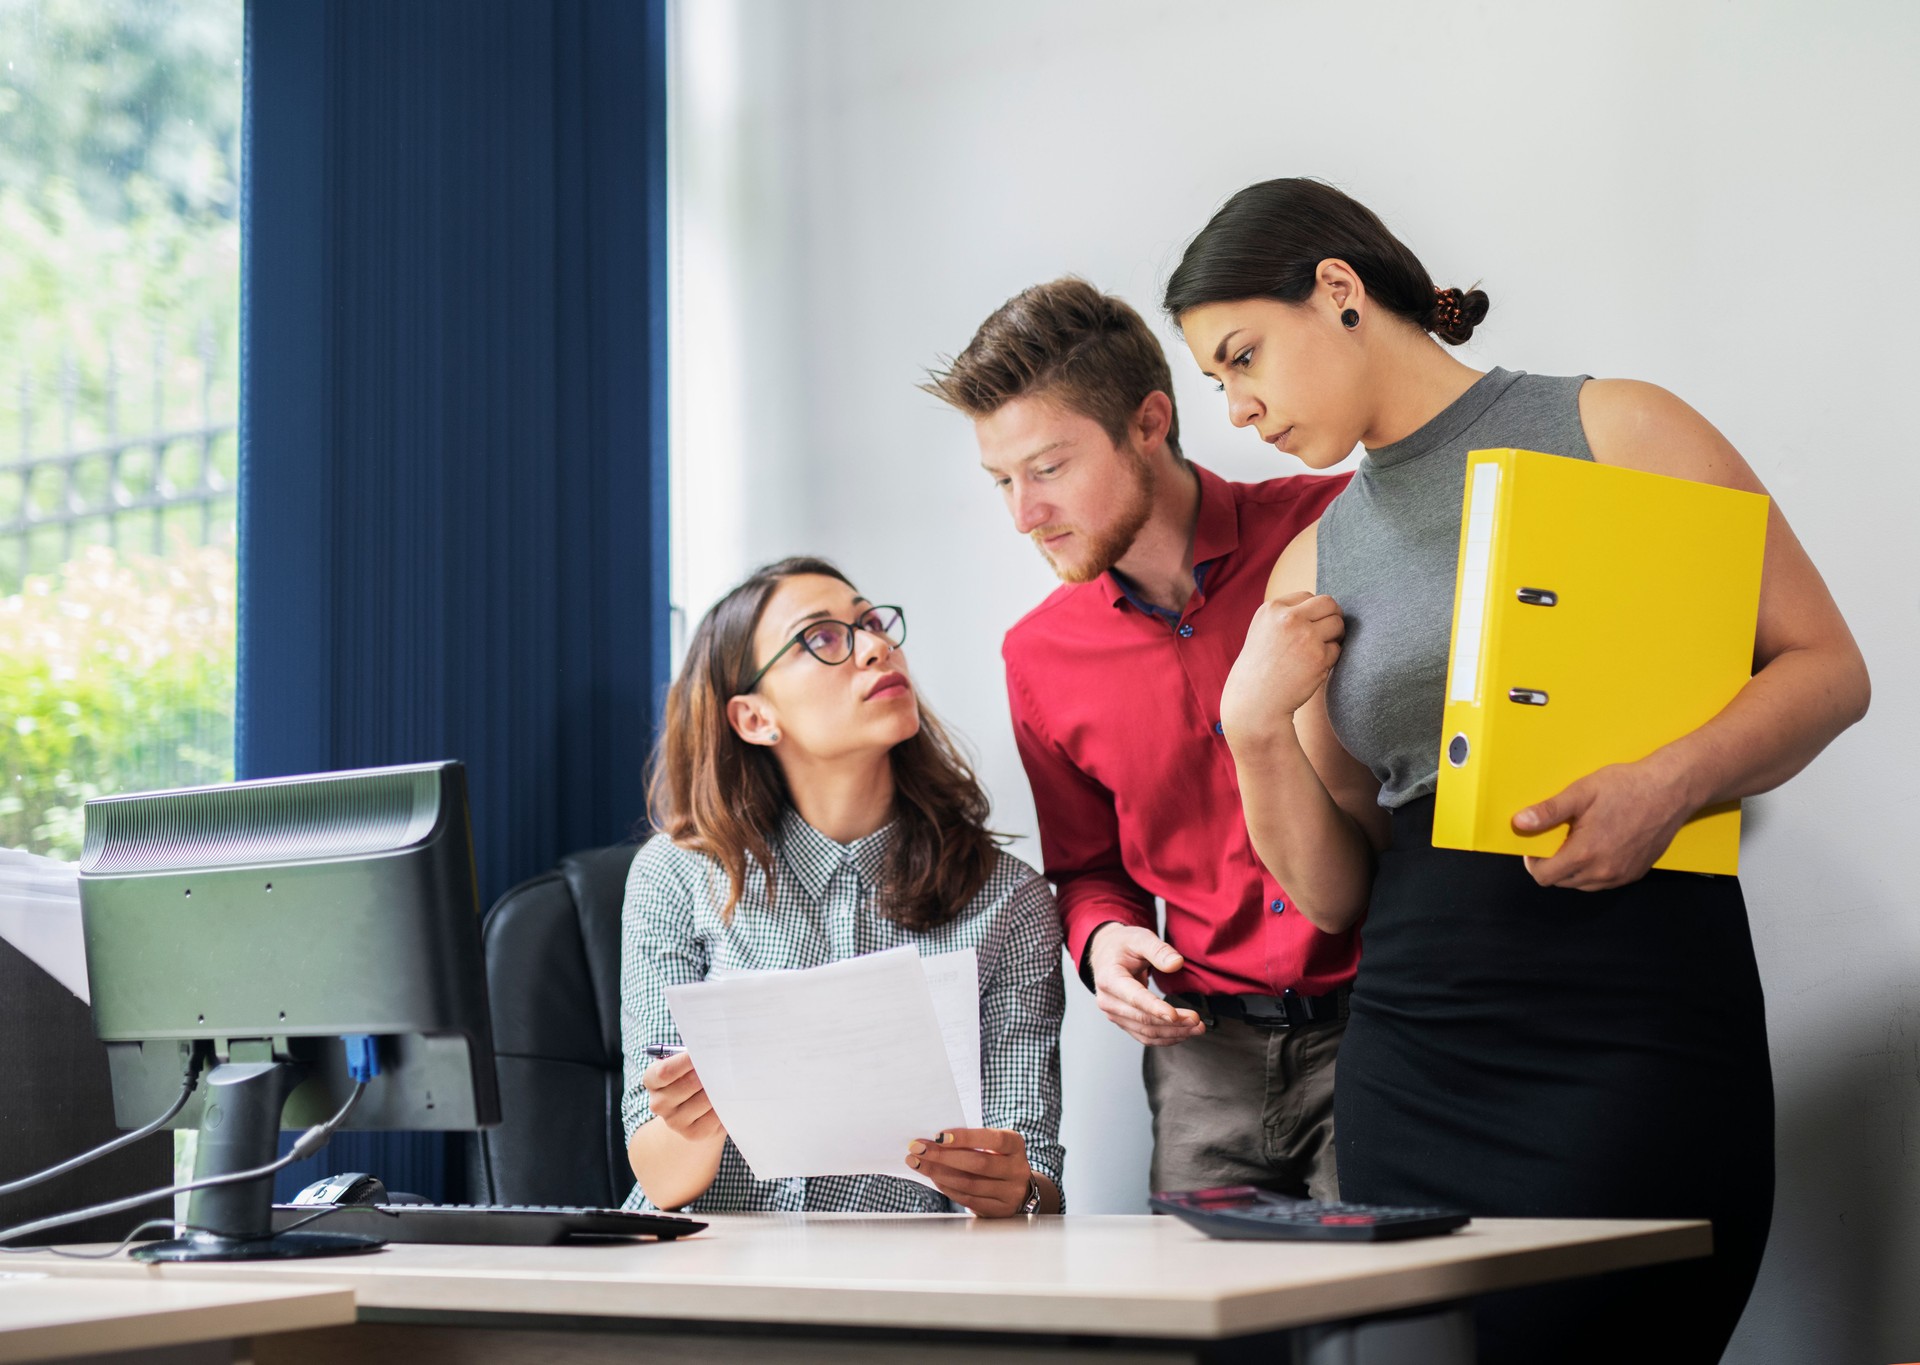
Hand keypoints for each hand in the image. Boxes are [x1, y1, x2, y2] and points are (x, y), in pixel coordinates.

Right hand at [642, 1050, 724, 1141]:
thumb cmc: (687, 1078)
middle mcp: (659, 1103)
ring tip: (728, 1078)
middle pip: (688, 1084)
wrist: (687, 1112)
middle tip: (723, 1063)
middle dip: (708, 1071)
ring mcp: (674, 1121)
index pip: (665, 1071)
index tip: (703, 1051)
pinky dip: (723, 1105)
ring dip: (718, 1088)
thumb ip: (691, 1057)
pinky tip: (726, 1097)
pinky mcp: (692, 1133)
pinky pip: (713, 1117)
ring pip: (704, 1100)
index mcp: (652, 1080)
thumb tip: (713, 1052)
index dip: (685, 1060)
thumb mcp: (681, 1064)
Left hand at [906, 1128, 1043, 1216]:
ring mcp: (1010, 1192)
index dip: (966, 1138)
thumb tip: (934, 1141)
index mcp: (1016, 1145)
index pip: (993, 1139)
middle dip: (943, 1156)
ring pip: (969, 1184)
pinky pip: (968, 1199)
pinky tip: (934, 1178)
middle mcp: (1017, 1169)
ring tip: (919, 1163)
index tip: (938, 1136)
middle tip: (918, 1149)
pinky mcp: (999, 1210)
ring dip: (939, 1173)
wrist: (1017, 1187)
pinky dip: (947, 1187)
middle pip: (978, 1164)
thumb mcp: (992, 1145)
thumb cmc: (996, 1158)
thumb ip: (970, 1142)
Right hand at [1086, 923, 1205, 1045]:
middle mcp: (1108, 1001)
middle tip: (1197, 1020)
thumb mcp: (1140, 938)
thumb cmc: (1122, 945)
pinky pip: (1145, 1036)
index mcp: (1109, 979)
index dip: (1156, 1008)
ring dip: (1173, 1033)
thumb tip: (1176, 963)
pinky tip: (1183, 1033)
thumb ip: (1159, 950)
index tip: (1175, 1015)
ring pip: (1146, 1032)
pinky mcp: (1123, 1021)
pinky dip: (1165, 1038)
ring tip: (1196, 1028)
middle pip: (1143, 1019)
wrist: (1107, 953)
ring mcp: (1114, 1014)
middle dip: (1173, 1023)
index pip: (1135, 998)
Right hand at [1220, 593, 1345, 746]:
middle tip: (1326, 635)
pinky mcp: (1318, 657)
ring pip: (1338, 624)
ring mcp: (1305, 636)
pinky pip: (1338, 649)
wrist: (1254, 703)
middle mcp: (1289, 618)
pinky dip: (1330, 659)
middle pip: (1329, 604)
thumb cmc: (1260, 669)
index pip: (1308, 596)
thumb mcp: (1263, 632)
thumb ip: (1286, 616)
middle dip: (1332, 617)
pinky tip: (1312, 669)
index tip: (1308, 628)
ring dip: (1334, 637)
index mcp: (1272, 609)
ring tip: (1318, 652)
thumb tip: (1324, 606)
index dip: (1313, 612)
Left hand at [1514, 759, 1694, 890]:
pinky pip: (1604, 882)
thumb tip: (1519, 823)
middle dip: (1552, 864)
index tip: (1535, 846)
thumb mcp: (1580, 793)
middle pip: (1561, 882)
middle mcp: (1603, 872)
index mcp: (1585, 854)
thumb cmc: (1626, 787)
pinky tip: (1598, 847)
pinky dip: (1593, 870)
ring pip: (1582, 884)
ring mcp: (1621, 875)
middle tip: (1557, 838)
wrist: (1671, 790)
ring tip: (1578, 841)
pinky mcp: (1636, 873)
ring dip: (1573, 869)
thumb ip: (1548, 812)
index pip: (1544, 876)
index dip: (1533, 862)